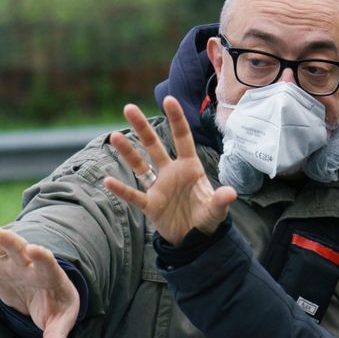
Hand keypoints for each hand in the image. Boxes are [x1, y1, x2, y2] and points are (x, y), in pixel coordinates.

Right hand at [0, 215, 78, 337]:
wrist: (48, 297)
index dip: (42, 257)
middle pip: (21, 250)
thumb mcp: (60, 324)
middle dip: (11, 242)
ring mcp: (11, 264)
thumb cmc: (57, 308)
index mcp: (50, 276)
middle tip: (0, 233)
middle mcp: (29, 265)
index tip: (35, 250)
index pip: (47, 264)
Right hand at [103, 96, 236, 244]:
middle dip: (143, 127)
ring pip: (140, 165)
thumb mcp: (217, 210)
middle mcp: (171, 172)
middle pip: (154, 145)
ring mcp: (158, 187)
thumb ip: (221, 200)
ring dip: (128, 152)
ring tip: (114, 136)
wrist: (195, 238)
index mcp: (190, 167)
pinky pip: (134, 195)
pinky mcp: (150, 205)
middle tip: (129, 108)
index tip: (168, 99)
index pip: (182, 138)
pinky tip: (108, 180)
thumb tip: (231, 192)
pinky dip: (122, 189)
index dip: (176, 119)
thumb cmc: (207, 218)